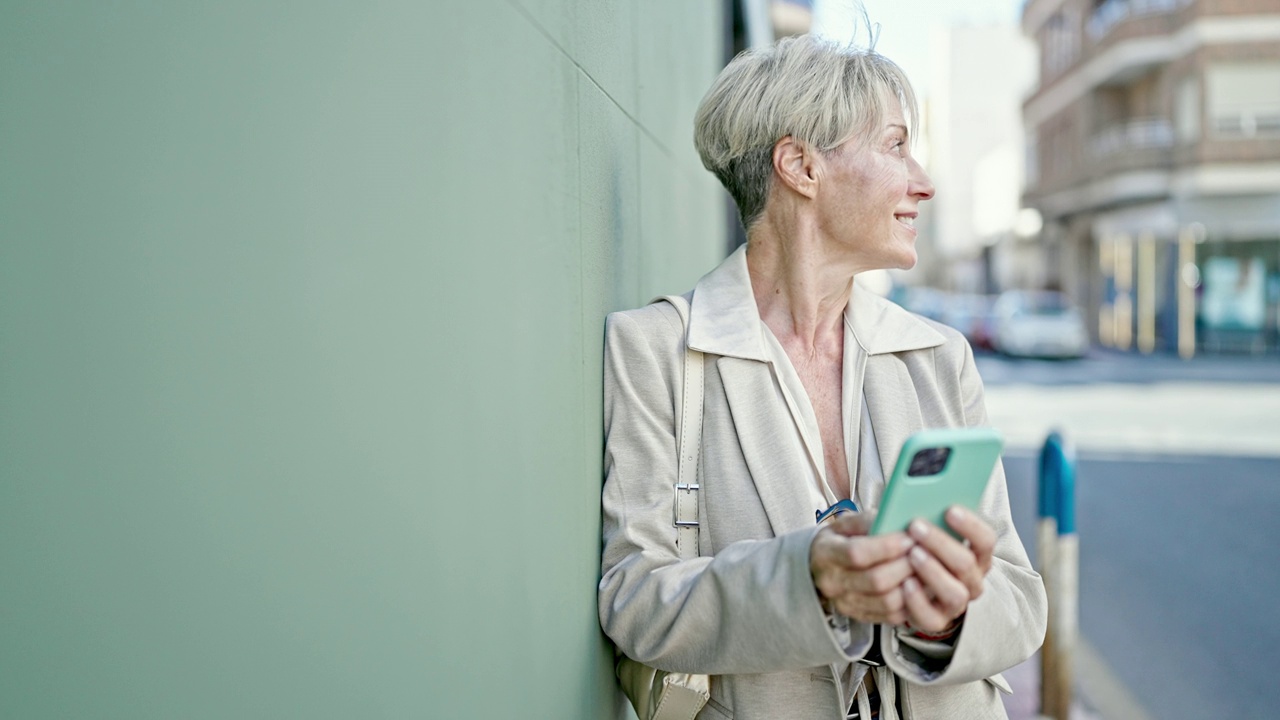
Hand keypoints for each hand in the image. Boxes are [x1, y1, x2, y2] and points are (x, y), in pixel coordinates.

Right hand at [809, 512, 914, 624]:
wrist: (818, 567)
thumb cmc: (838, 541)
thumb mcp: (845, 523)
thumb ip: (868, 520)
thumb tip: (894, 521)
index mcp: (826, 554)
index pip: (857, 553)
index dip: (887, 547)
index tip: (908, 537)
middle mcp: (833, 583)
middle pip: (876, 581)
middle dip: (905, 566)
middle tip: (923, 553)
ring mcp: (846, 603)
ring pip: (887, 602)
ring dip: (912, 585)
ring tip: (924, 569)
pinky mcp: (861, 616)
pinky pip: (892, 616)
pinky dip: (911, 602)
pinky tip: (917, 585)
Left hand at [900, 506, 995, 633]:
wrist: (900, 578)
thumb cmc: (914, 544)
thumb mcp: (921, 526)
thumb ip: (928, 513)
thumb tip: (921, 493)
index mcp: (976, 555)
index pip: (986, 541)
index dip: (970, 526)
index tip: (949, 509)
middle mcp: (971, 580)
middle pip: (967, 564)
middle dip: (941, 544)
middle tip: (917, 525)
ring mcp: (956, 603)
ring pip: (956, 593)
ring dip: (933, 572)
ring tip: (912, 554)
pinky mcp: (936, 620)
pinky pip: (932, 618)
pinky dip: (918, 601)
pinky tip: (905, 583)